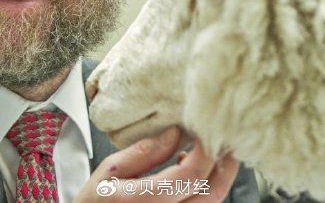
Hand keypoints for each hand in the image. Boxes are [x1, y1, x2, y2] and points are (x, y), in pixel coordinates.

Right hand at [75, 127, 238, 201]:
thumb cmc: (96, 201)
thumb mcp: (109, 170)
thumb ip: (143, 152)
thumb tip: (176, 132)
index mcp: (142, 202)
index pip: (189, 177)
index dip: (206, 151)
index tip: (209, 128)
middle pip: (211, 194)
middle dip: (225, 164)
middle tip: (228, 138)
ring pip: (211, 202)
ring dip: (219, 175)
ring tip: (211, 151)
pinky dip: (207, 187)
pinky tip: (194, 170)